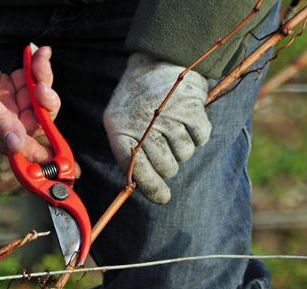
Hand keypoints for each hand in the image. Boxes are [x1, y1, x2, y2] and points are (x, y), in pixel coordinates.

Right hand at [0, 31, 58, 162]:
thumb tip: (18, 145)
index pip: (23, 149)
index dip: (43, 152)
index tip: (59, 154)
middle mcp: (1, 124)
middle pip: (36, 121)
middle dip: (44, 101)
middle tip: (41, 84)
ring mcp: (6, 107)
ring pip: (37, 100)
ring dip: (41, 79)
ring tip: (39, 59)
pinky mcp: (8, 90)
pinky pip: (30, 84)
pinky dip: (35, 70)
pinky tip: (37, 55)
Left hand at [103, 53, 210, 203]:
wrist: (157, 60)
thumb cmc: (137, 99)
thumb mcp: (120, 122)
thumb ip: (129, 153)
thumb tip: (145, 188)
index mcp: (119, 130)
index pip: (137, 170)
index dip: (151, 187)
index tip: (163, 198)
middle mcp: (144, 124)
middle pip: (166, 167)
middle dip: (168, 165)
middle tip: (165, 149)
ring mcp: (169, 117)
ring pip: (185, 154)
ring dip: (182, 148)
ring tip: (172, 128)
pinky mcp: (192, 108)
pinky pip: (201, 138)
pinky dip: (197, 134)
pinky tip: (186, 121)